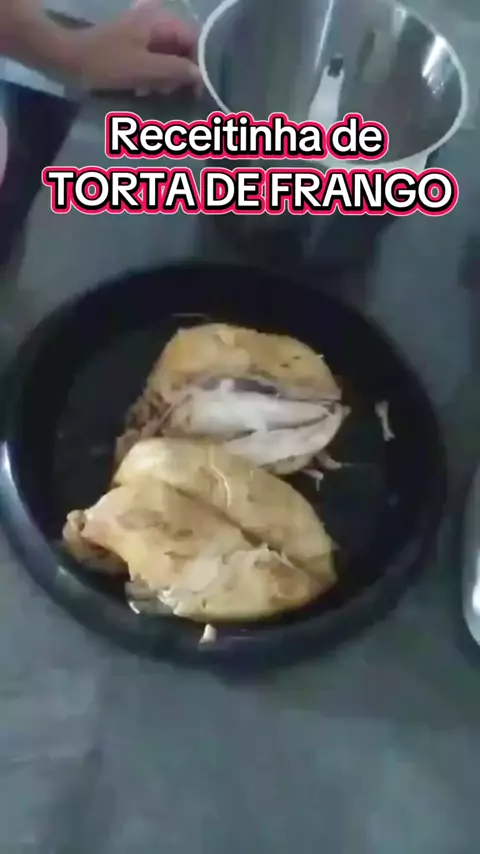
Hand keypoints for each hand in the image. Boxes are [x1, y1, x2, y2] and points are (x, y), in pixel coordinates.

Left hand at [72, 1, 201, 94]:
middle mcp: (155, 20)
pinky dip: (154, 74)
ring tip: (156, 92)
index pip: (195, 38)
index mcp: (160, 20)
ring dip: (167, 76)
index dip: (201, 63)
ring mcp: (143, 31)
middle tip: (173, 93)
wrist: (69, 59)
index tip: (198, 89)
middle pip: (183, 47)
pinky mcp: (134, 43)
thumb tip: (200, 74)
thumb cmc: (107, 63)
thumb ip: (176, 69)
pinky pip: (154, 58)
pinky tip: (145, 88)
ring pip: (170, 55)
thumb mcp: (144, 69)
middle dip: (182, 72)